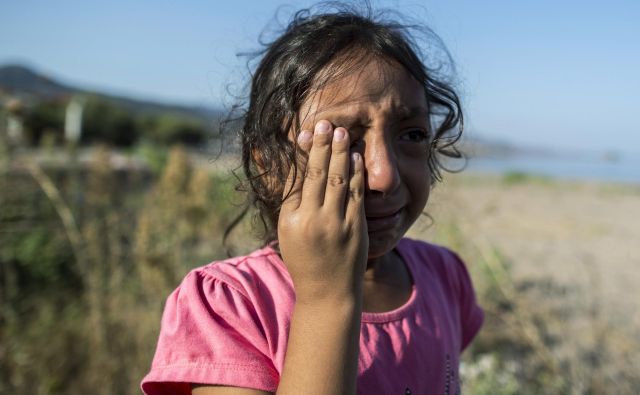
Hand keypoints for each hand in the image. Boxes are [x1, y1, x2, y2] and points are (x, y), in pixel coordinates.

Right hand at [277, 120, 367, 304]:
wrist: (329, 292)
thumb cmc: (306, 260)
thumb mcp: (289, 232)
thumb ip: (292, 202)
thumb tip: (295, 169)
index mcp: (291, 219)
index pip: (297, 178)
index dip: (303, 153)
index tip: (306, 133)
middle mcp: (312, 220)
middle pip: (317, 173)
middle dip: (322, 145)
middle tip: (326, 122)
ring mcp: (336, 224)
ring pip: (338, 179)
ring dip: (341, 153)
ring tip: (342, 132)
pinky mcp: (355, 228)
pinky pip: (355, 194)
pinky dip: (356, 173)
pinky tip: (356, 157)